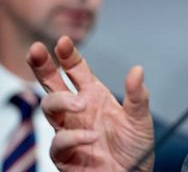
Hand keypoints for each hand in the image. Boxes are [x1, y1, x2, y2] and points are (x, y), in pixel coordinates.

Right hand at [27, 36, 153, 171]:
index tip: (63, 42)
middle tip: (37, 50)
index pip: (75, 70)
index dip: (68, 55)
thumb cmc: (135, 147)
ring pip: (49, 108)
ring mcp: (70, 130)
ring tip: (81, 103)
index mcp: (94, 95)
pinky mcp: (66, 155)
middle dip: (42, 66)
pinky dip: (73, 137)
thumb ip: (138, 95)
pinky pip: (60, 143)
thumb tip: (137, 70)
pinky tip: (91, 137)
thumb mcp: (140, 118)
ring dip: (62, 101)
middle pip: (52, 84)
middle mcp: (78, 110)